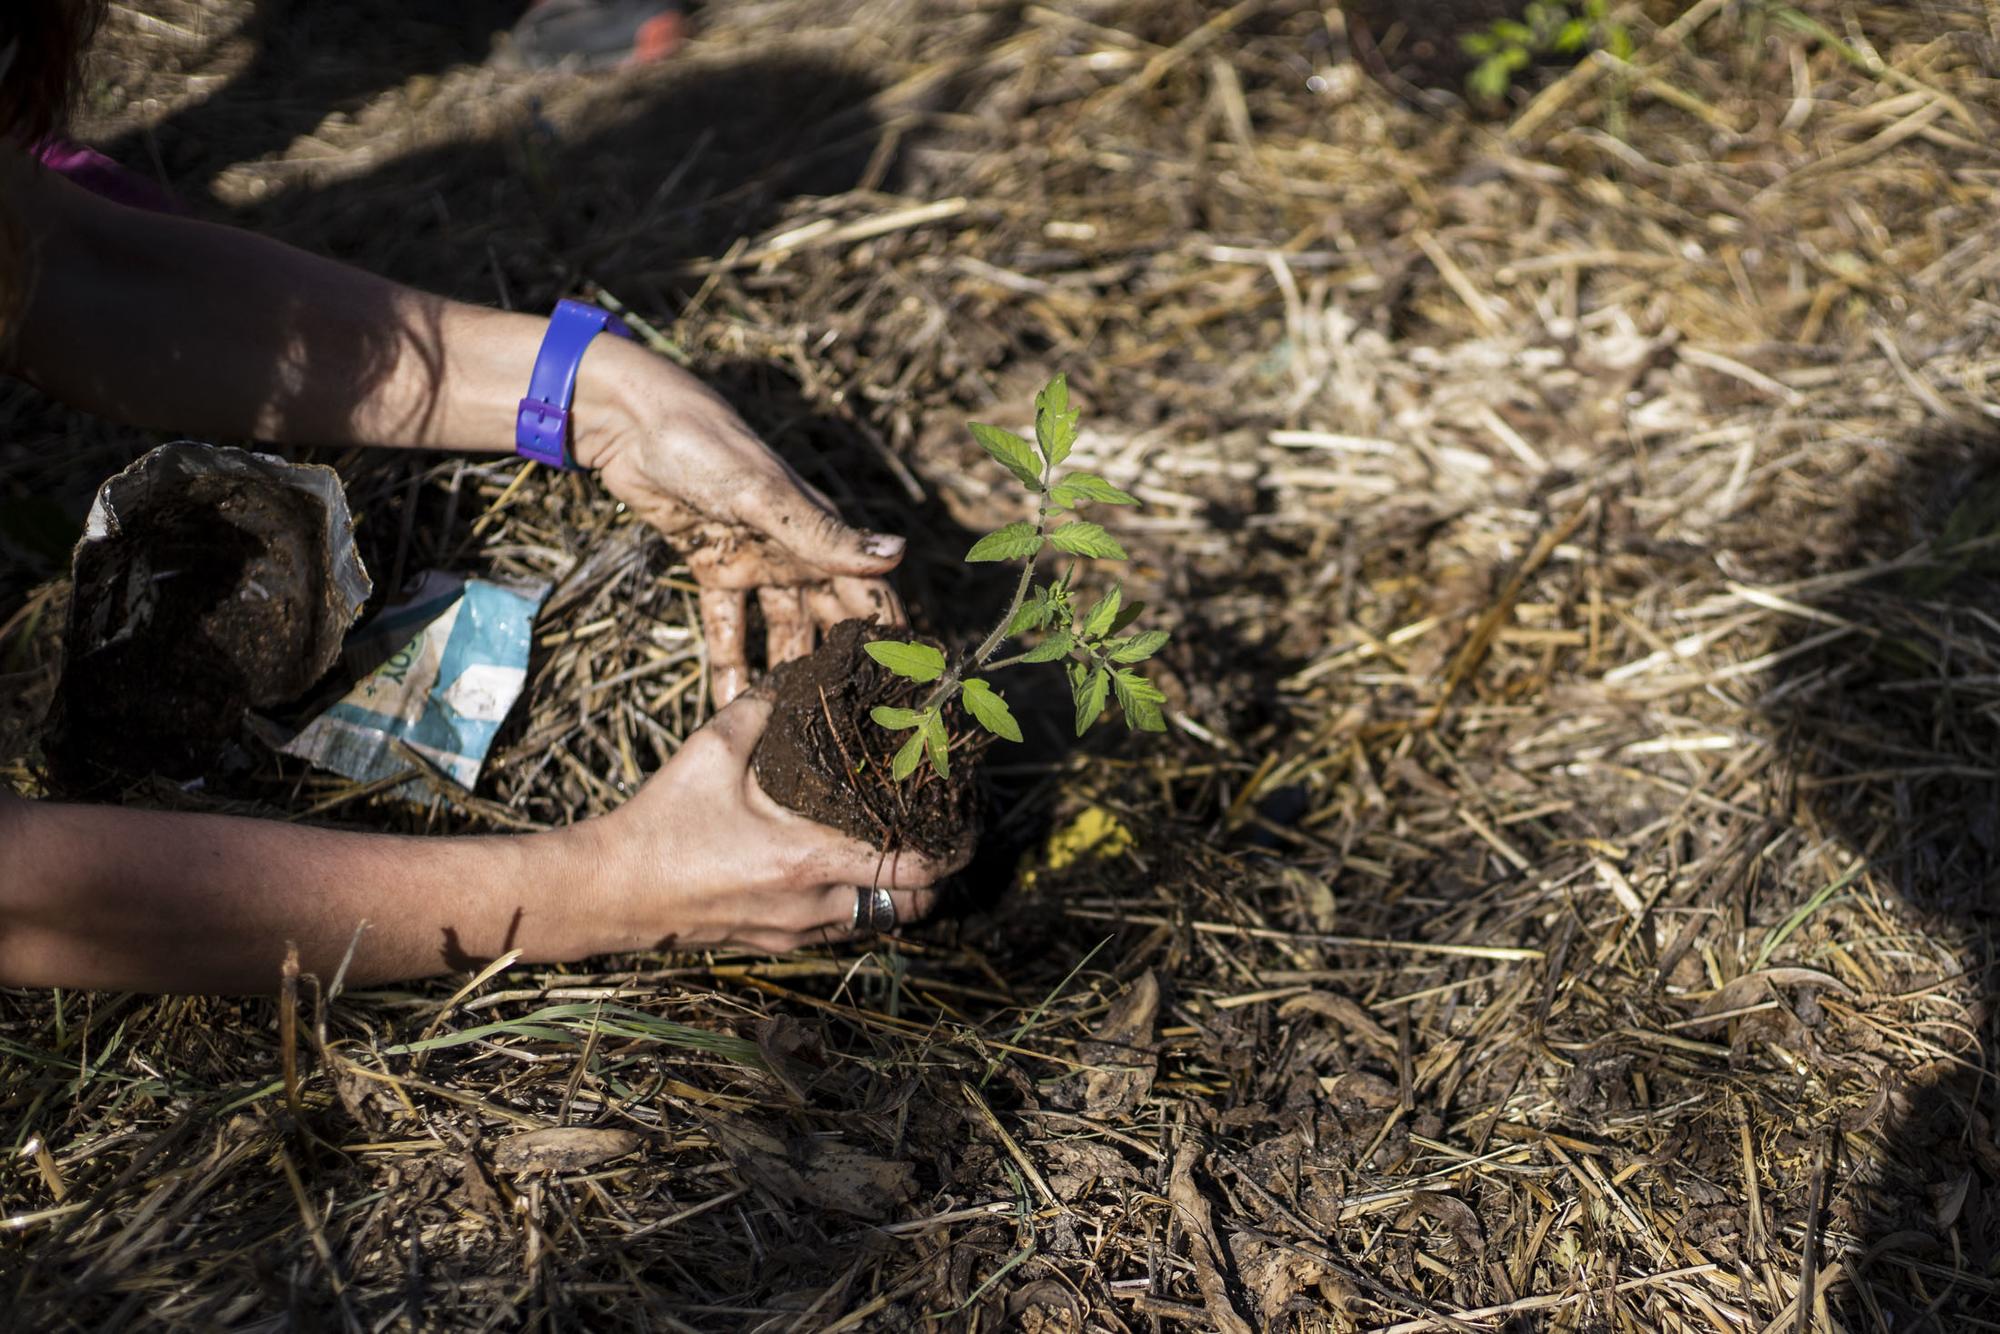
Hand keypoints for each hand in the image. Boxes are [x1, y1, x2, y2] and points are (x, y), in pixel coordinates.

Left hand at [577, 343, 907, 705]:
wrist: (632, 425)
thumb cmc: (709, 447)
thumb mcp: (768, 497)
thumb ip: (826, 536)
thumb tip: (899, 555)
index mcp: (821, 533)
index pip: (871, 595)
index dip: (890, 640)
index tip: (906, 695)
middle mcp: (797, 552)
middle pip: (830, 622)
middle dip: (840, 670)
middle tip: (849, 732)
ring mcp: (756, 562)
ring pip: (782, 632)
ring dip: (786, 675)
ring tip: (793, 732)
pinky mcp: (713, 569)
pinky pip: (728, 628)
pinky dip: (730, 664)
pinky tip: (729, 708)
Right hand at [582, 691, 956, 953]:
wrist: (609, 891)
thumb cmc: (661, 824)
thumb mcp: (712, 750)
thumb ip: (763, 705)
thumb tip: (800, 670)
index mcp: (810, 860)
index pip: (915, 869)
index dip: (953, 847)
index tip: (965, 820)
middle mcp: (813, 905)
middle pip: (913, 907)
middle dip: (936, 874)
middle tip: (936, 831)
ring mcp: (795, 931)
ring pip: (878, 921)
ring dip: (898, 890)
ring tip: (899, 845)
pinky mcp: (775, 942)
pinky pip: (840, 928)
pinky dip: (859, 902)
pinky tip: (846, 865)